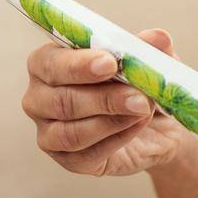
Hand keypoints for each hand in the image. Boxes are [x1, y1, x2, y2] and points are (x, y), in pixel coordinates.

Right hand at [22, 28, 189, 176]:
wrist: (157, 125)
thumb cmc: (139, 82)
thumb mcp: (149, 60)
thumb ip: (148, 48)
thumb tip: (158, 37)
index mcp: (48, 63)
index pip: (48, 63)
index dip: (78, 65)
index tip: (110, 63)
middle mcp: (39, 98)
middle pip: (60, 100)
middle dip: (103, 97)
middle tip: (138, 94)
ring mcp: (49, 133)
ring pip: (71, 131)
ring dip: (111, 119)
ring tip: (143, 108)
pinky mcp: (68, 160)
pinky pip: (87, 153)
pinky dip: (117, 138)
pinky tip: (138, 124)